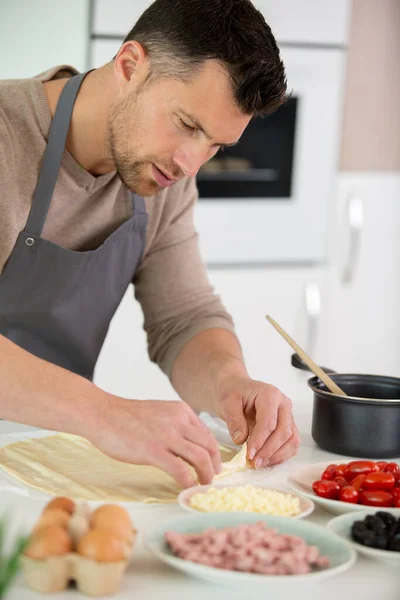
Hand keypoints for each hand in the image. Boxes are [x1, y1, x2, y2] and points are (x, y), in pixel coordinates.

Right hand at [90, 396, 221, 487]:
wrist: (103, 414)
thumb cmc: (126, 416)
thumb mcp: (159, 412)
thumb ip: (175, 424)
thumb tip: (187, 445)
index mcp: (181, 410)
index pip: (207, 434)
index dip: (214, 452)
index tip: (213, 465)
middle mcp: (179, 420)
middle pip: (209, 446)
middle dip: (214, 465)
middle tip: (211, 478)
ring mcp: (167, 435)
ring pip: (201, 458)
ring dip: (206, 475)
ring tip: (203, 485)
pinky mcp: (153, 450)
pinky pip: (180, 470)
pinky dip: (188, 482)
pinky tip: (187, 488)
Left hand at [216, 376, 299, 467]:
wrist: (236, 389)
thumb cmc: (232, 393)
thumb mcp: (227, 402)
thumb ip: (233, 420)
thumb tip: (240, 440)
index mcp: (270, 394)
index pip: (269, 421)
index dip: (260, 440)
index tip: (249, 455)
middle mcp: (284, 404)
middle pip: (284, 432)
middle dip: (269, 451)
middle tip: (253, 463)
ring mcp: (288, 415)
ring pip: (292, 440)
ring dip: (277, 455)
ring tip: (259, 464)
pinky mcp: (288, 426)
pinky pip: (291, 444)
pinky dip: (281, 455)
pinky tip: (266, 461)